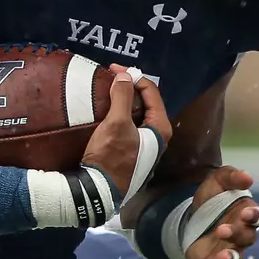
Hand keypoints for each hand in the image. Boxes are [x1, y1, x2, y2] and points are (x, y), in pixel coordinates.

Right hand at [81, 67, 171, 200]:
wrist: (98, 190)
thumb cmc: (111, 156)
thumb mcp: (116, 123)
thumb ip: (123, 97)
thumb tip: (125, 75)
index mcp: (160, 128)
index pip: (151, 92)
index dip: (134, 76)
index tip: (114, 69)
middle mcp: (158, 136)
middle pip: (146, 102)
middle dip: (129, 86)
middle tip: (111, 77)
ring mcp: (146, 145)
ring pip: (137, 113)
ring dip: (124, 99)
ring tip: (108, 89)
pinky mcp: (133, 150)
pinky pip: (130, 124)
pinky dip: (121, 112)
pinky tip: (108, 108)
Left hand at [184, 166, 258, 258]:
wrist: (189, 215)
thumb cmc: (211, 197)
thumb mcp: (219, 179)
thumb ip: (232, 176)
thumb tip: (248, 178)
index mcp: (246, 215)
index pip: (258, 218)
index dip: (255, 217)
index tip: (247, 213)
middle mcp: (241, 236)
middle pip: (247, 238)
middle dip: (237, 235)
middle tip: (222, 229)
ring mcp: (228, 252)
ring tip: (222, 257)